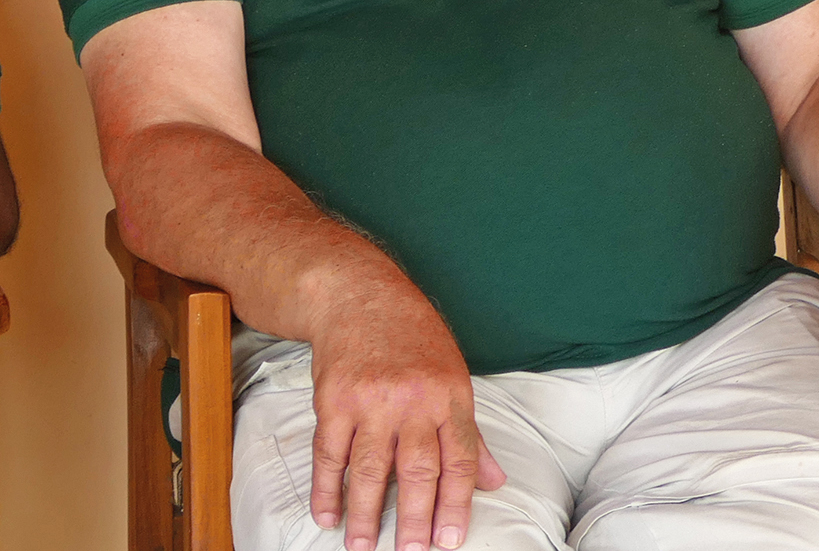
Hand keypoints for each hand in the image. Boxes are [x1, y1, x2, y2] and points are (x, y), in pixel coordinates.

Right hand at [307, 282, 506, 550]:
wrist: (358, 293)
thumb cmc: (411, 335)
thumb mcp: (453, 375)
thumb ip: (469, 433)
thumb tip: (492, 481)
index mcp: (450, 395)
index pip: (459, 460)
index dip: (456, 505)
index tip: (449, 541)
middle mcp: (413, 400)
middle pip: (417, 471)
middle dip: (416, 519)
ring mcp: (370, 400)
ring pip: (371, 468)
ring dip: (366, 513)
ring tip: (363, 546)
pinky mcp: (333, 399)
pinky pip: (329, 452)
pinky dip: (326, 486)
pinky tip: (327, 513)